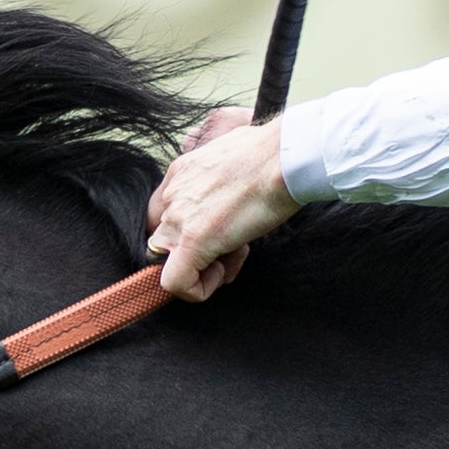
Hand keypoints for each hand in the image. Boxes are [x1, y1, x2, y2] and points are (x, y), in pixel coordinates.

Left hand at [145, 105, 299, 299]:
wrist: (283, 160)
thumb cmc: (273, 158)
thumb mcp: (235, 162)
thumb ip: (221, 181)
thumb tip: (230, 201)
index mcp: (180, 173)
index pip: (165, 215)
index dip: (188, 234)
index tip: (219, 237)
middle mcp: (172, 194)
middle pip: (166, 241)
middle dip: (197, 254)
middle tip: (230, 252)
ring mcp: (178, 217)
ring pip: (170, 261)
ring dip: (202, 269)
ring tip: (235, 257)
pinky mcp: (192, 240)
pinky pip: (175, 282)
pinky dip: (195, 290)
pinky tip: (220, 277)